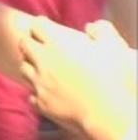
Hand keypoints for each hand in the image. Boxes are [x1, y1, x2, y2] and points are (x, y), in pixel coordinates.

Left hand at [20, 17, 137, 138]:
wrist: (109, 114)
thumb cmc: (115, 79)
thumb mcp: (115, 47)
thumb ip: (102, 31)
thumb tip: (92, 27)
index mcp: (57, 44)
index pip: (38, 26)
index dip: (42, 25)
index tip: (46, 26)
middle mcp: (43, 62)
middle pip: (24, 45)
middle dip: (30, 42)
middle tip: (40, 45)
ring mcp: (40, 84)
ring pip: (24, 69)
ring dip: (31, 66)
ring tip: (43, 68)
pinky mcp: (42, 103)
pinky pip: (31, 94)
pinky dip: (38, 92)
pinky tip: (49, 93)